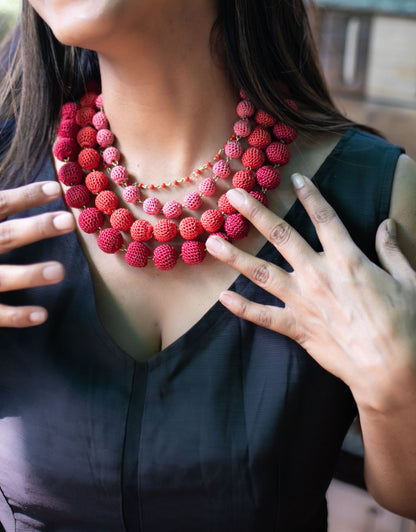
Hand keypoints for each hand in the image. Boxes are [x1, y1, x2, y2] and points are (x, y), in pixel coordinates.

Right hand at [0, 181, 75, 327]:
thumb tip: (20, 194)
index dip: (25, 197)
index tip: (55, 189)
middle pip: (4, 237)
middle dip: (36, 229)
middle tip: (68, 221)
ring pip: (0, 277)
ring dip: (29, 274)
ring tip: (60, 270)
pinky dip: (16, 316)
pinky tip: (42, 315)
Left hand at [206, 175, 415, 409]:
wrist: (392, 369)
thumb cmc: (406, 325)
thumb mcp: (408, 281)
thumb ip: (392, 251)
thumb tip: (387, 225)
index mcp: (347, 260)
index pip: (324, 218)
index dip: (310, 194)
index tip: (295, 178)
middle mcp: (318, 275)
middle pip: (281, 235)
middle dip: (256, 213)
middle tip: (234, 195)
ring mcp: (303, 302)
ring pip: (261, 272)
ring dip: (235, 256)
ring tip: (211, 242)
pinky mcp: (297, 327)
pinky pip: (263, 316)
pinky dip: (242, 308)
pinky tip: (223, 298)